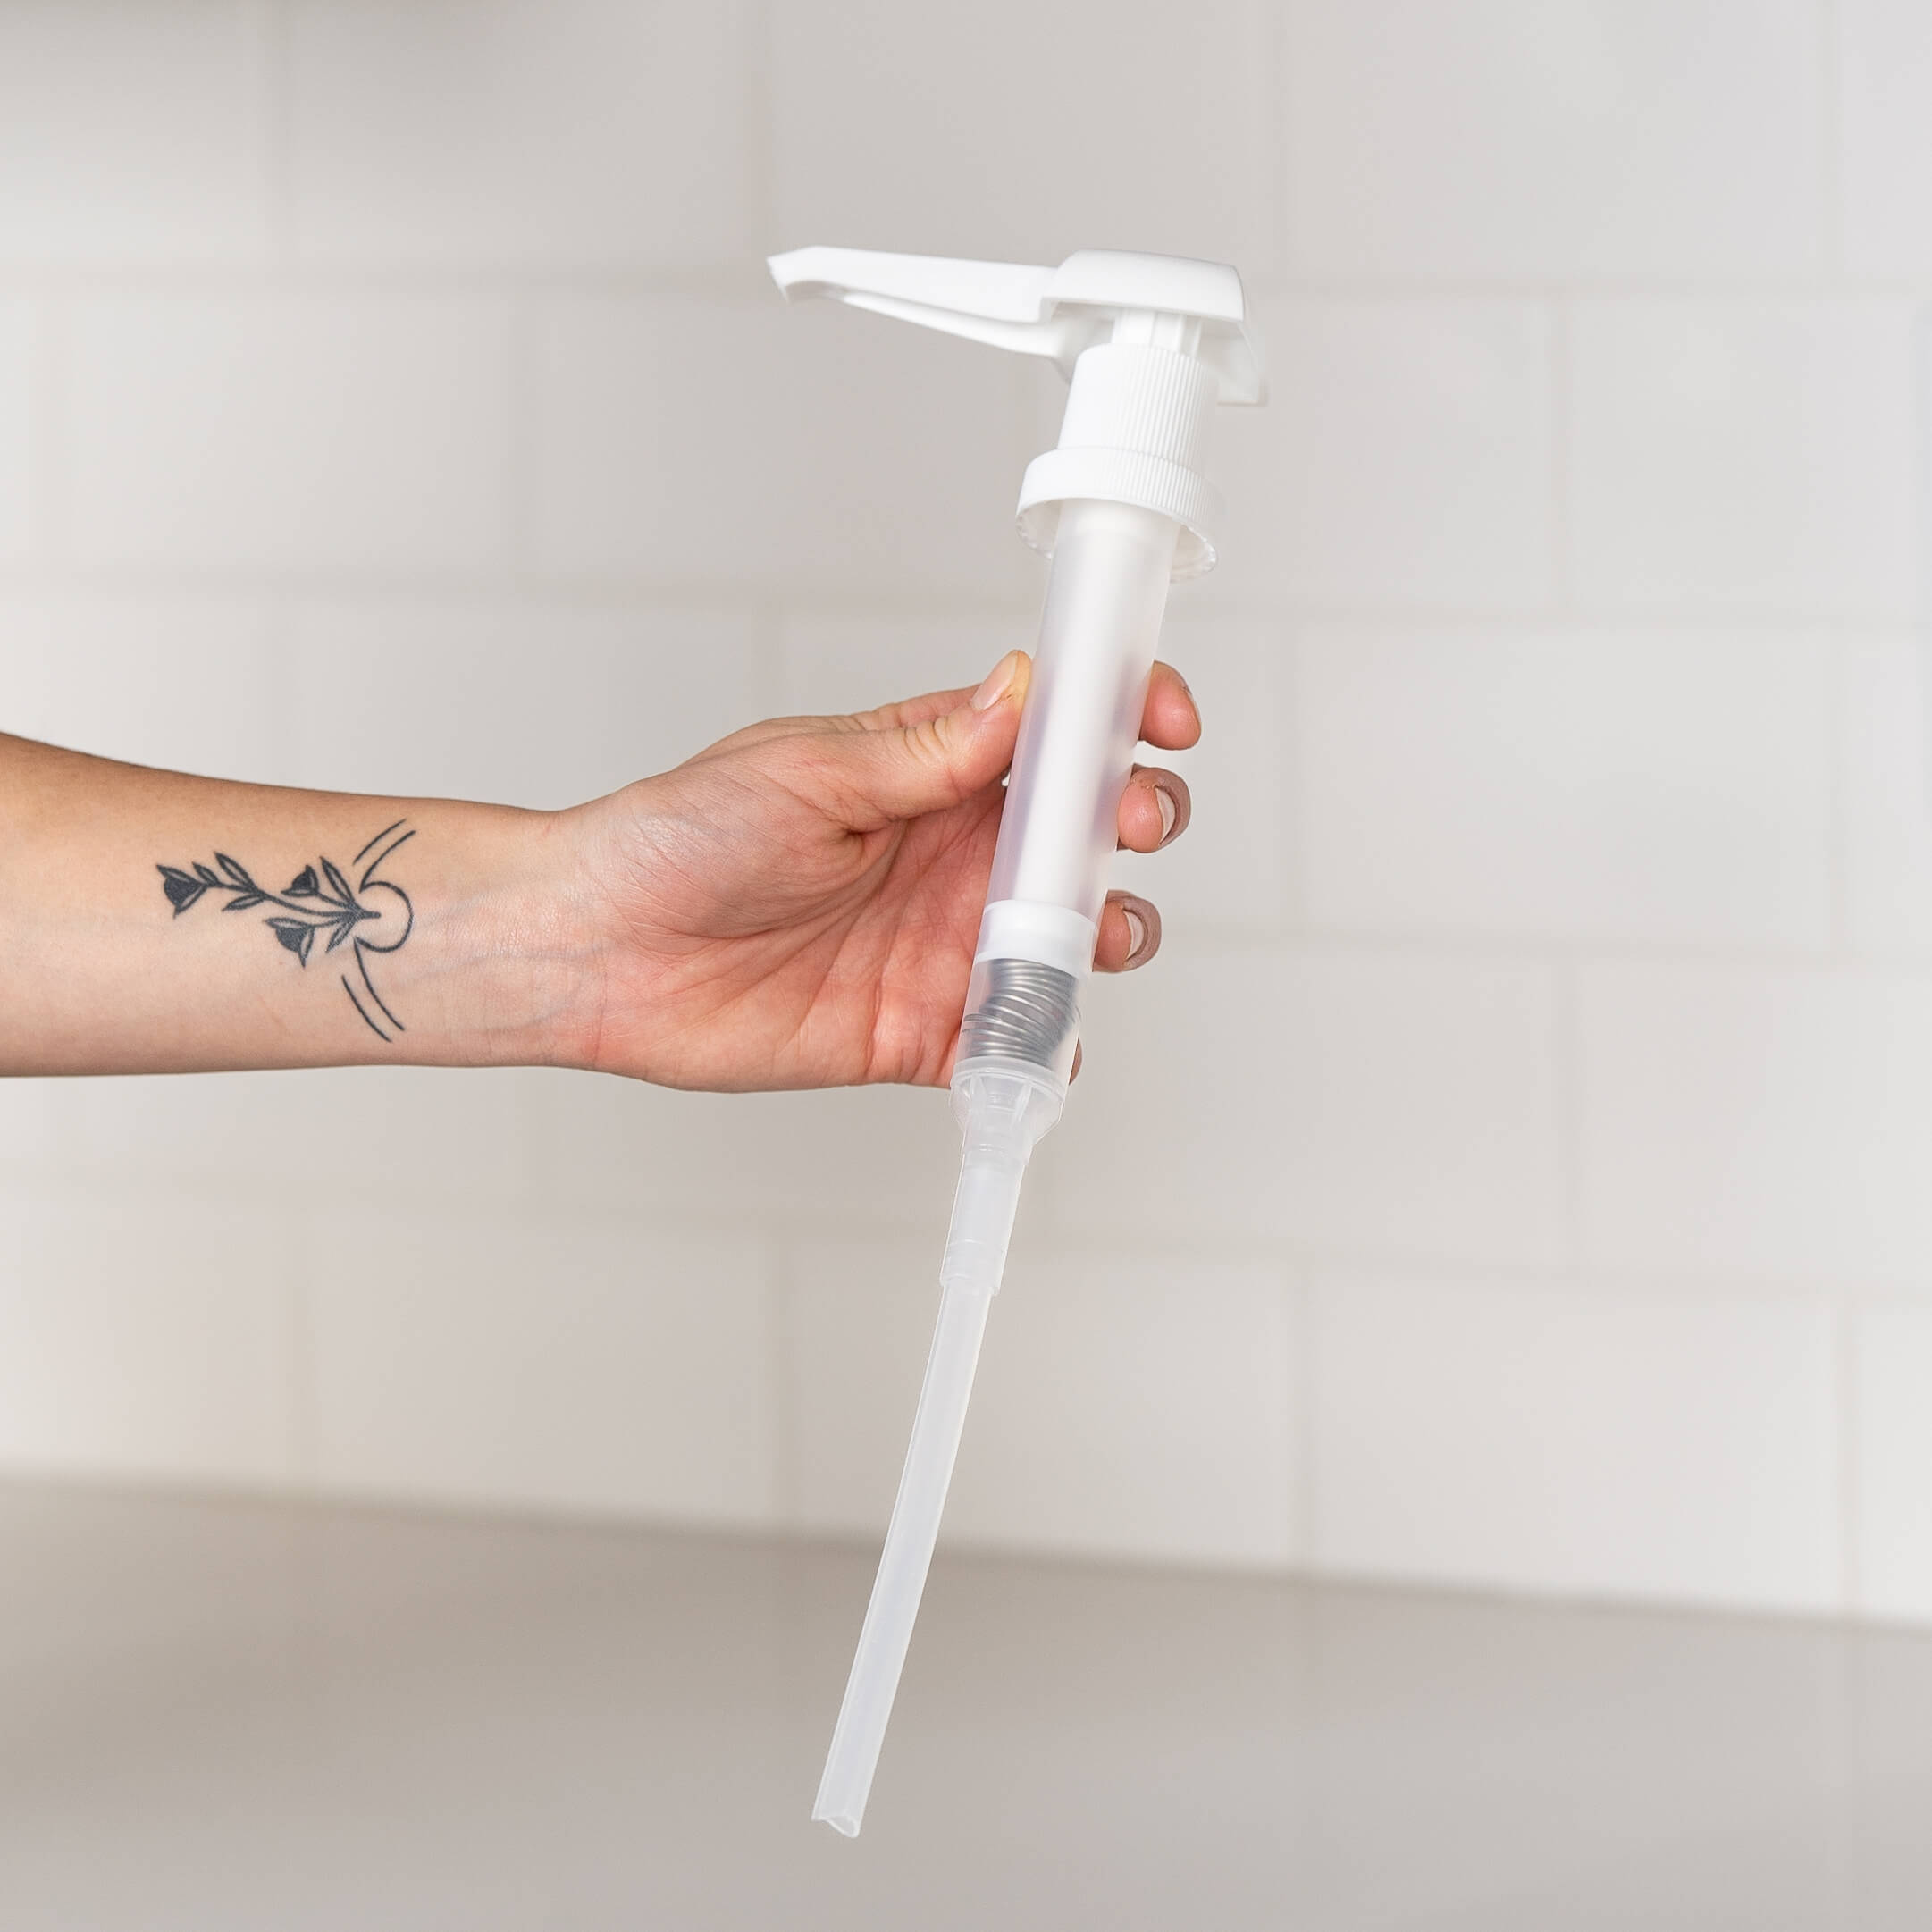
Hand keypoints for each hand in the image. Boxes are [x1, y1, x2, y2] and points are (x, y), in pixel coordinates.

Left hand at [563, 651, 1200, 1090]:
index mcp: (936, 769)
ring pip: (1075, 938)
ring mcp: (947, 942)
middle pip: (1090, 834)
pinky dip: (1047, 1048)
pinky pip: (1015, 1044)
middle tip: (1126, 825)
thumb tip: (1022, 691)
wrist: (601, 952)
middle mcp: (957, 852)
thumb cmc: (680, 837)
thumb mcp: (807, 772)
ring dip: (1113, 932)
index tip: (1163, 720)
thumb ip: (924, 750)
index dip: (1125, 718)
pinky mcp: (923, 1030)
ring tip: (1096, 933)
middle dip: (1137, 822)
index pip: (1057, 733)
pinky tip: (1043, 1039)